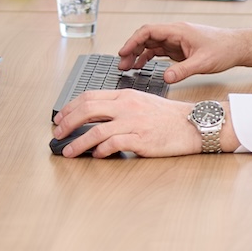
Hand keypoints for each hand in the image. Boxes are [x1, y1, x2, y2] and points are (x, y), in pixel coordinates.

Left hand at [50, 90, 232, 157]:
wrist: (193, 124)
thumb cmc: (169, 117)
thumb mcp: (142, 102)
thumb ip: (120, 106)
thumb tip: (95, 118)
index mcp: (126, 95)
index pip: (89, 96)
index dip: (70, 108)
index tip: (60, 119)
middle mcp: (127, 106)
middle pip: (87, 110)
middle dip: (67, 123)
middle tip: (57, 134)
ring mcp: (134, 123)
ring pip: (95, 131)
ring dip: (77, 143)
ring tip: (69, 152)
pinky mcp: (141, 140)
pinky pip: (113, 145)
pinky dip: (100, 151)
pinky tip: (96, 155)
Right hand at [115, 21, 251, 82]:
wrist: (237, 47)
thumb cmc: (223, 49)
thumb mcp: (202, 62)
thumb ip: (183, 71)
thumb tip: (166, 78)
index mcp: (178, 31)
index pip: (149, 31)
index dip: (133, 41)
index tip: (123, 52)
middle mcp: (175, 33)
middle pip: (147, 37)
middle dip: (132, 49)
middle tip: (122, 64)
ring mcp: (177, 40)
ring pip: (151, 44)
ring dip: (139, 54)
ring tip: (127, 67)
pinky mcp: (180, 48)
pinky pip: (159, 51)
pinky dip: (149, 58)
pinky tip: (142, 66)